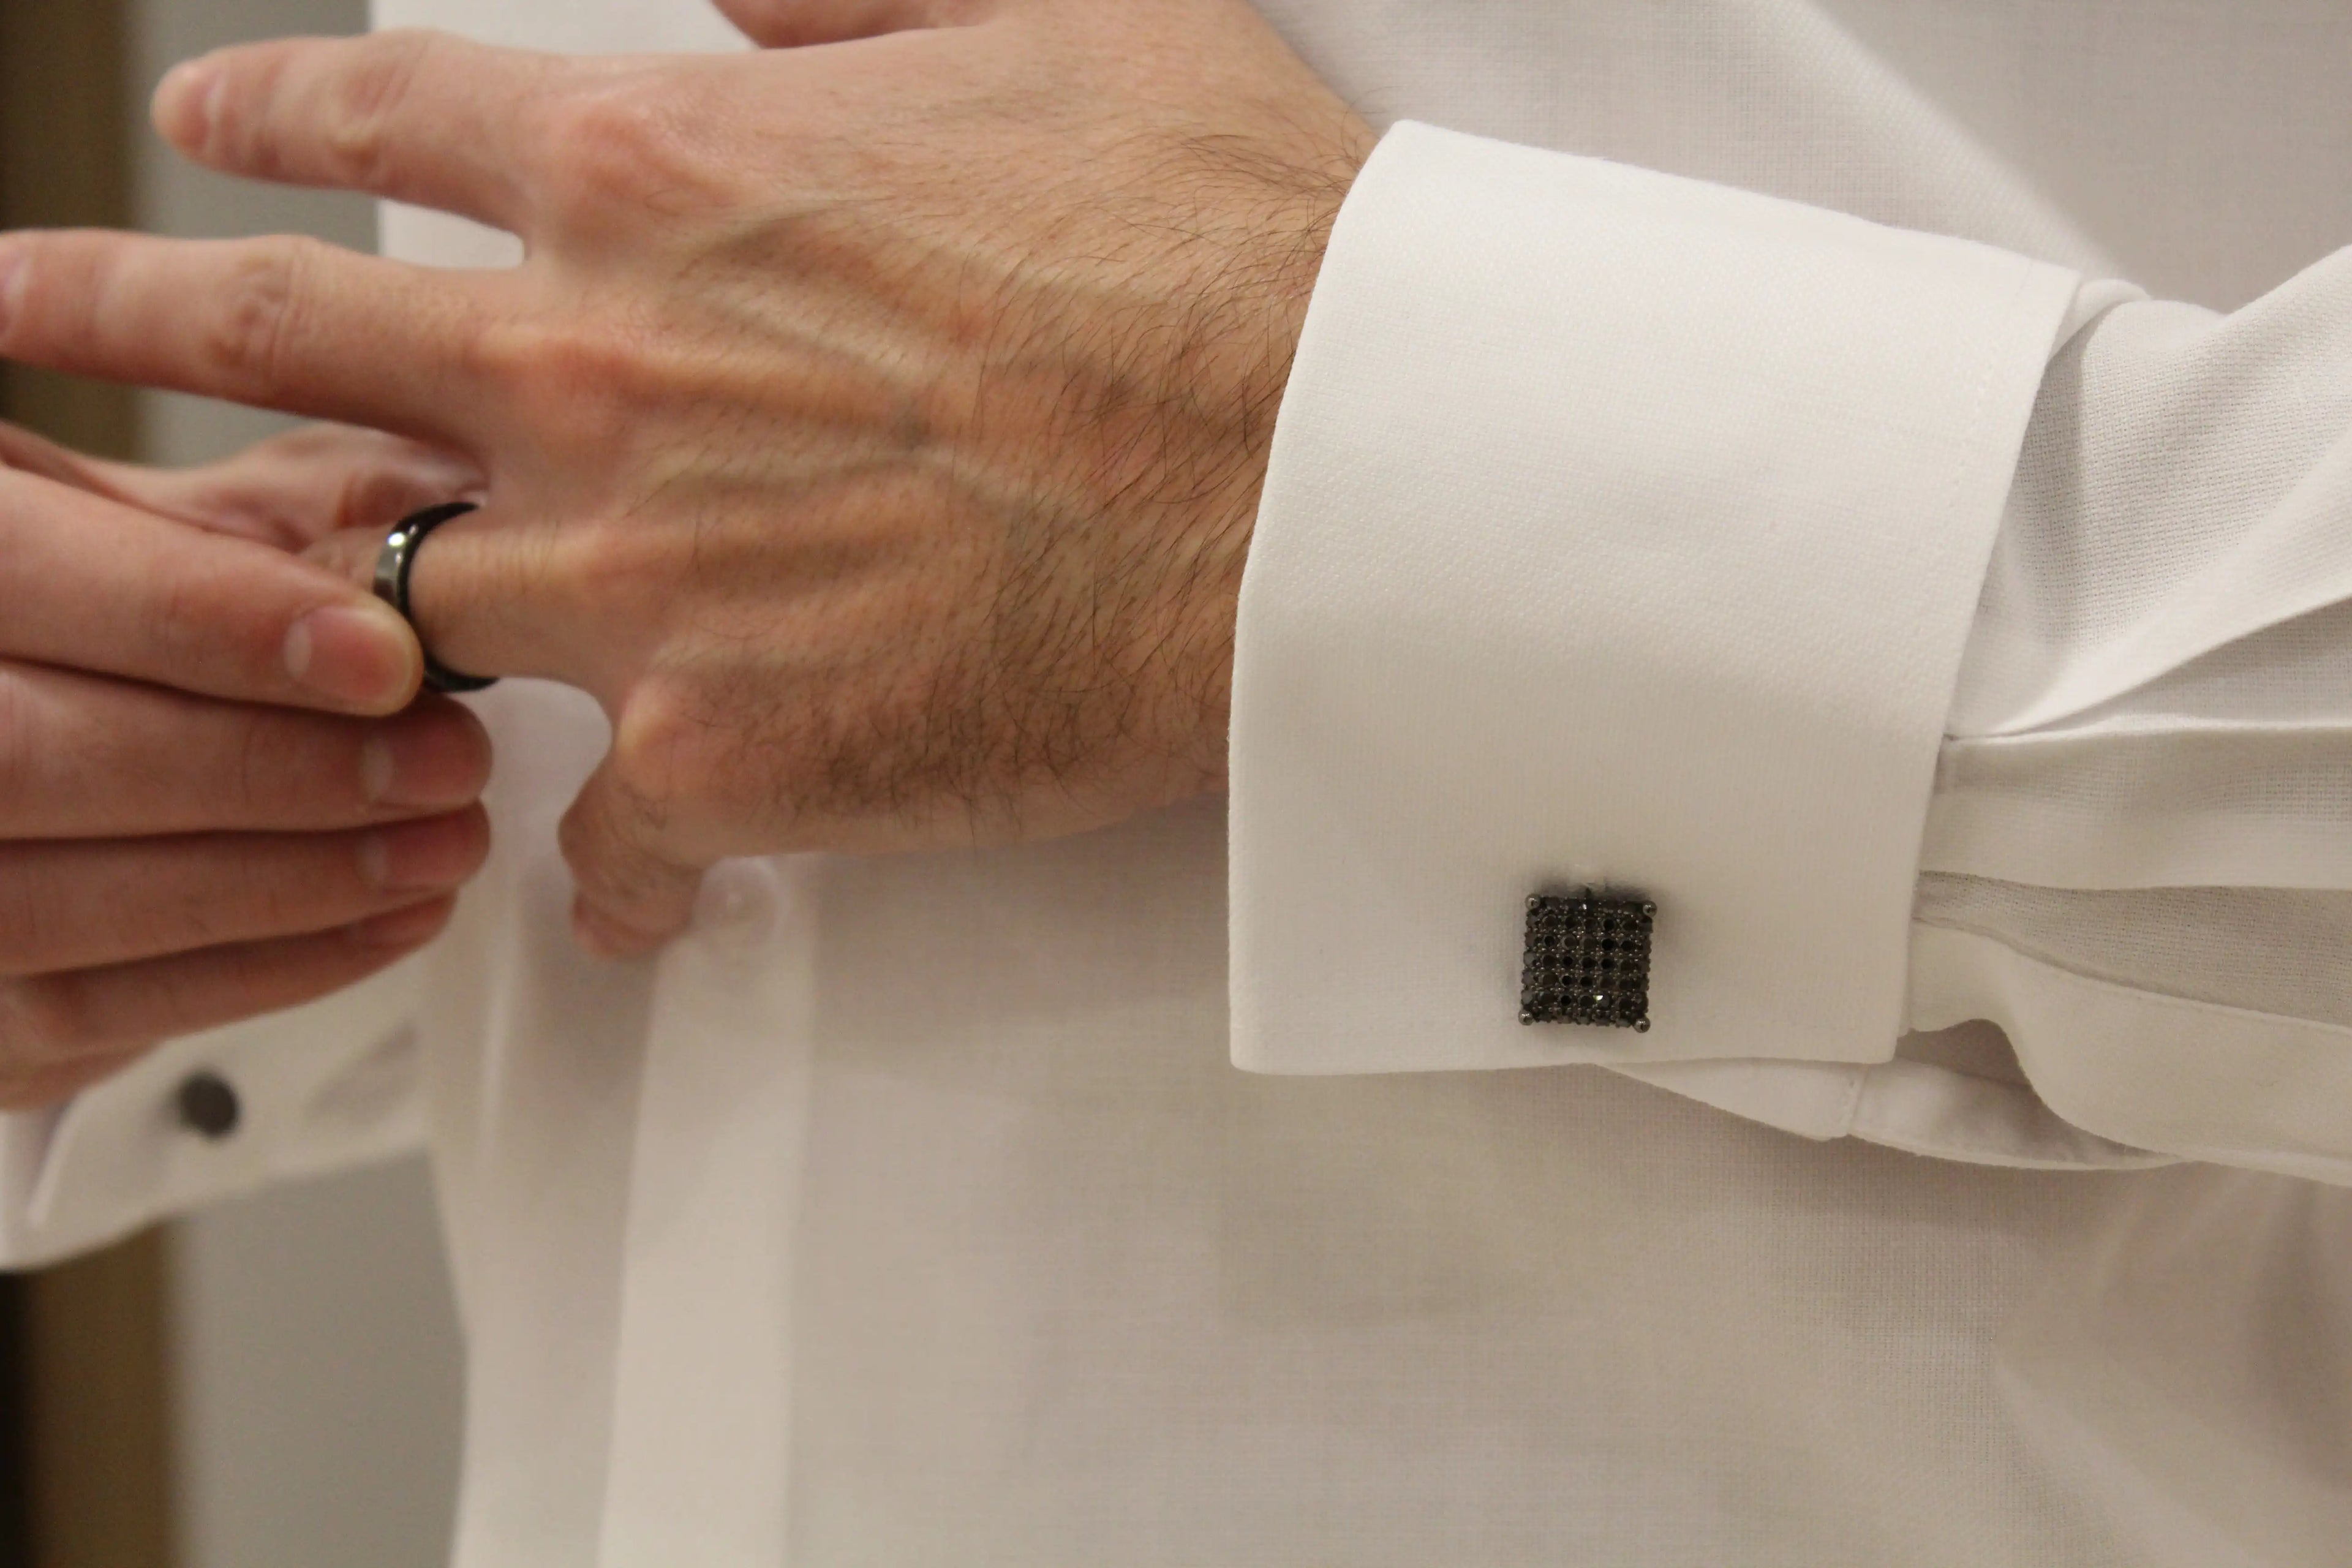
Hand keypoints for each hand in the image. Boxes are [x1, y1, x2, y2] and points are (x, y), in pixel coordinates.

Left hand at [0, 0, 1370, 954]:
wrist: (1329, 474)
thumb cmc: (1222, 246)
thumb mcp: (1049, 21)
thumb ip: (854, 1)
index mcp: (658, 172)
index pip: (378, 119)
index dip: (266, 115)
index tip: (200, 134)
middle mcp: (595, 367)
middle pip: (264, 348)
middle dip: (98, 322)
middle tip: (5, 331)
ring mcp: (638, 579)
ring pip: (393, 611)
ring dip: (341, 630)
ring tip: (298, 668)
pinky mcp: (726, 756)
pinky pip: (596, 836)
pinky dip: (598, 866)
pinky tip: (614, 890)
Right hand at [0, 421, 490, 1107]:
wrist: (49, 722)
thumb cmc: (130, 608)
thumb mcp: (189, 511)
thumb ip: (289, 514)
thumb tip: (434, 537)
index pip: (27, 572)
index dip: (205, 619)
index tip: (386, 655)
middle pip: (30, 758)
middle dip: (266, 768)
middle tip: (448, 761)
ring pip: (56, 900)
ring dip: (284, 881)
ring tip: (446, 843)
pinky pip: (93, 1006)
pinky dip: (265, 968)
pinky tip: (393, 917)